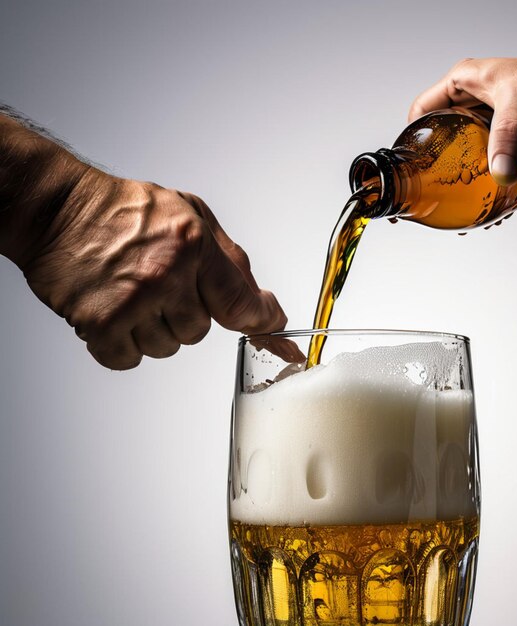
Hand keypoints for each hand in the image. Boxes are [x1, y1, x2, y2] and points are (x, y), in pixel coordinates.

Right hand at [21, 169, 291, 368]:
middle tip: (161, 286)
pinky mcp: (100, 325)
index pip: (241, 302)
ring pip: (167, 348)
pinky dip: (124, 344)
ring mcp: (133, 302)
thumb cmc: (126, 212)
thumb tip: (261, 301)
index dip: (262, 322)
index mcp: (193, 245)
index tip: (275, 331)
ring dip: (154, 329)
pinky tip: (115, 312)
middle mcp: (166, 275)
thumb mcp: (191, 215)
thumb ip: (229, 260)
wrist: (60, 211)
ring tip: (133, 293)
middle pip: (200, 332)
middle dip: (186, 315)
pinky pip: (131, 359)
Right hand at [408, 53, 516, 185]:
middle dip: (438, 165)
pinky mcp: (503, 137)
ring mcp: (486, 121)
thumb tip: (500, 172)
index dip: (413, 140)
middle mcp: (469, 102)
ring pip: (461, 152)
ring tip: (465, 197)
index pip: (420, 113)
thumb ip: (509, 135)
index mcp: (461, 84)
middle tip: (440, 189)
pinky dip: (484, 178)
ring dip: (462, 176)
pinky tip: (490, 192)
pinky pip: (483, 160)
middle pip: (439, 138)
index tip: (414, 167)